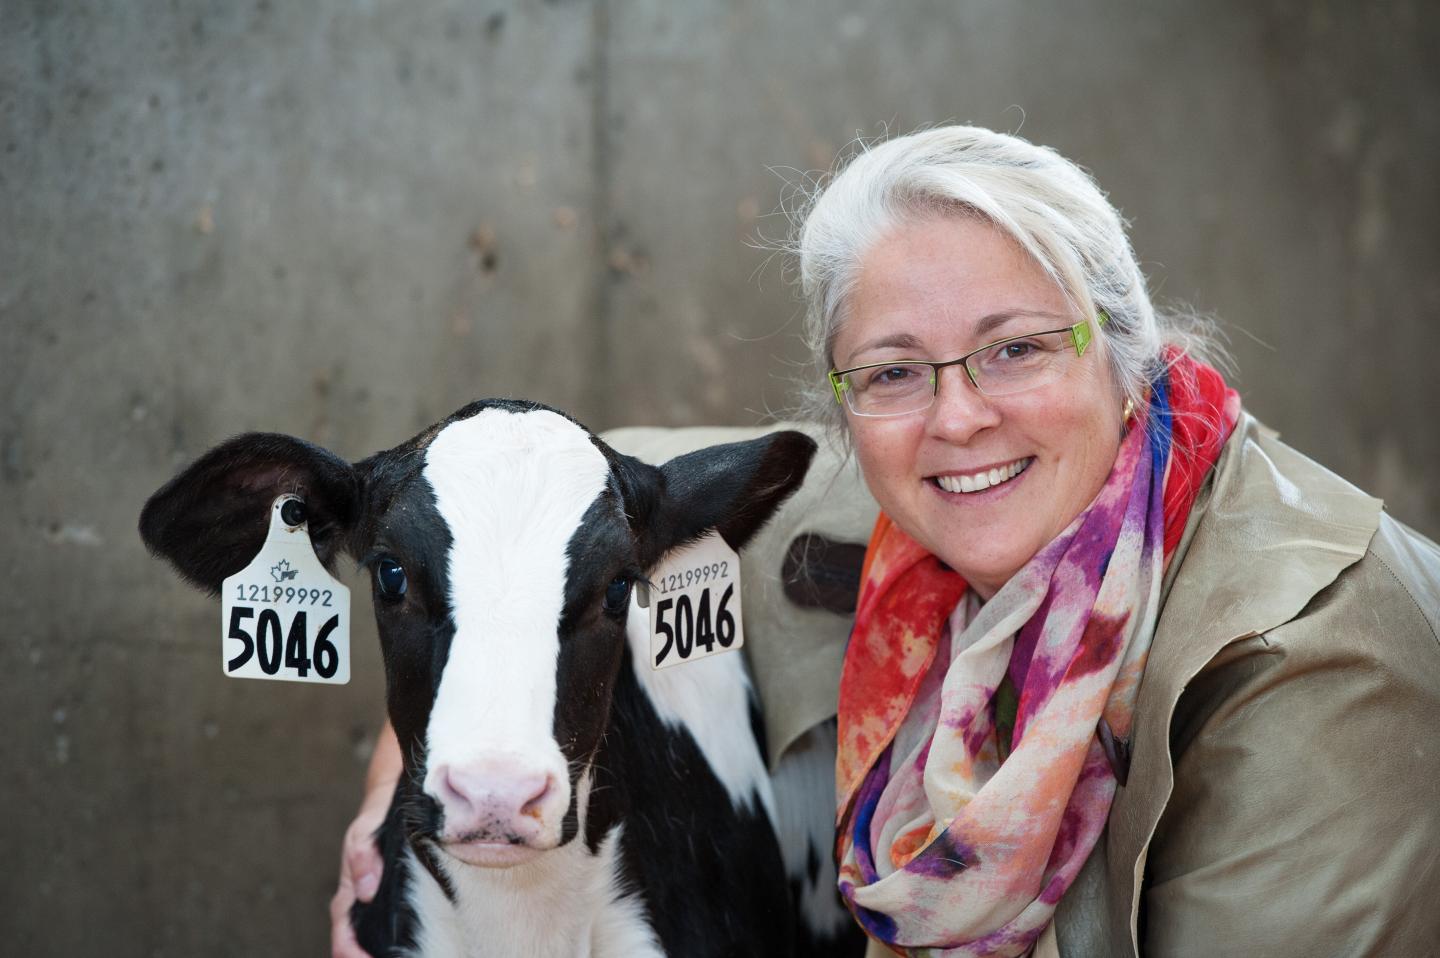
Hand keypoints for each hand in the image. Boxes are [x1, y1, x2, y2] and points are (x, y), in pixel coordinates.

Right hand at [329, 782, 391, 957]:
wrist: (394, 803)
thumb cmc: (374, 821)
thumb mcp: (364, 832)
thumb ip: (362, 855)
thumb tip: (365, 890)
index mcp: (348, 895)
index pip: (344, 935)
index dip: (351, 953)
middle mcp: (361, 905)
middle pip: (359, 944)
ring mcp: (379, 904)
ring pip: (380, 938)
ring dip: (388, 952)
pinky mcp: (398, 899)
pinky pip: (397, 925)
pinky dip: (403, 939)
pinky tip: (423, 946)